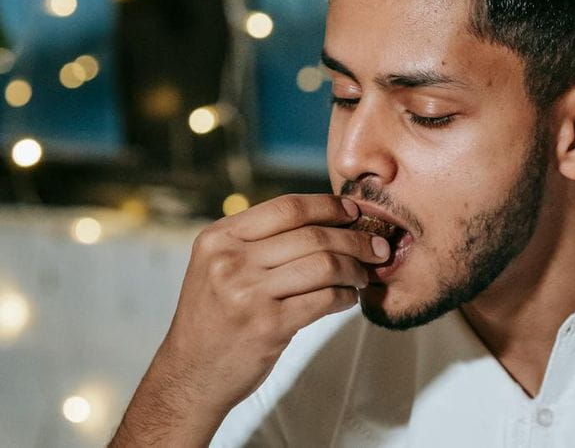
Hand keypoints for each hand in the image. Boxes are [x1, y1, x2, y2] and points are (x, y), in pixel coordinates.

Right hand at [111, 194, 388, 445]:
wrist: (191, 373)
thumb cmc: (215, 317)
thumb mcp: (220, 266)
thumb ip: (259, 240)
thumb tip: (325, 217)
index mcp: (219, 237)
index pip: (287, 207)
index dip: (328, 206)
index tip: (354, 211)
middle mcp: (230, 260)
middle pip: (313, 235)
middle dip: (355, 238)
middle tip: (378, 246)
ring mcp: (248, 293)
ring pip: (325, 264)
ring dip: (356, 268)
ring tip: (365, 274)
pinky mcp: (268, 325)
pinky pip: (325, 299)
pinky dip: (347, 296)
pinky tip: (349, 298)